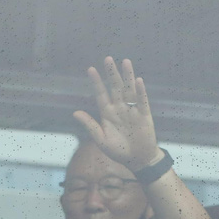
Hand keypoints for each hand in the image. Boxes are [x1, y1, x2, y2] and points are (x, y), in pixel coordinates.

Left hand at [73, 56, 163, 170]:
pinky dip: (140, 91)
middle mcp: (119, 108)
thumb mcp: (101, 139)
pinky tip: (138, 80)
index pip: (100, 94)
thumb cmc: (118, 151)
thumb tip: (74, 113)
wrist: (137, 160)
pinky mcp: (144, 115)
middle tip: (107, 58)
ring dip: (127, 76)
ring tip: (125, 61)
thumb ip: (90, 125)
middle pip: (115, 87)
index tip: (91, 69)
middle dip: (111, 73)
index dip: (96, 82)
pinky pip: (142, 101)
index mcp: (107, 113)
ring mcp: (132, 110)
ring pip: (129, 90)